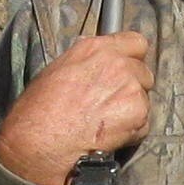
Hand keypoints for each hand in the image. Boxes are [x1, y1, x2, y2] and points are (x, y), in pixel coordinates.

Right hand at [0, 33, 150, 184]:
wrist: (39, 142)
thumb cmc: (39, 112)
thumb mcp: (57, 72)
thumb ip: (86, 63)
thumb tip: (96, 66)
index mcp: (95, 48)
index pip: (135, 42)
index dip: (132, 58)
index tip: (127, 69)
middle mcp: (117, 63)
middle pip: (143, 72)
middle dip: (132, 87)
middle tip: (112, 104)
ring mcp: (130, 87)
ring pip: (144, 99)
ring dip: (132, 111)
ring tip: (106, 124)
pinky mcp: (137, 113)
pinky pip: (144, 124)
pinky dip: (132, 132)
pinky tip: (110, 137)